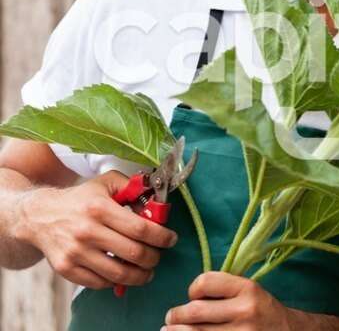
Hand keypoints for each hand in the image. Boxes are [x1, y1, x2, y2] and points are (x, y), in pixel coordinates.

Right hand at [15, 170, 177, 288]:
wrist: (40, 216)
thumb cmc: (81, 199)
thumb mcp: (107, 183)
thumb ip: (133, 188)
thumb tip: (156, 203)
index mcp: (100, 208)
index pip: (140, 228)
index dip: (161, 237)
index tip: (171, 239)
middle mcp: (87, 231)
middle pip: (133, 253)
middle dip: (153, 258)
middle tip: (158, 256)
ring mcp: (75, 252)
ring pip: (118, 274)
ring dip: (139, 275)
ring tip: (147, 271)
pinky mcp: (66, 269)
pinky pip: (99, 282)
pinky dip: (115, 281)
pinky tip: (123, 273)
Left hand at [163, 272, 291, 329]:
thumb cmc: (263, 312)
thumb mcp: (250, 292)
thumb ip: (223, 291)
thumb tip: (186, 302)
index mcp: (247, 289)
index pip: (205, 283)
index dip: (193, 289)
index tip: (192, 297)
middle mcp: (245, 311)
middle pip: (195, 311)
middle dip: (175, 316)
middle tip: (170, 318)